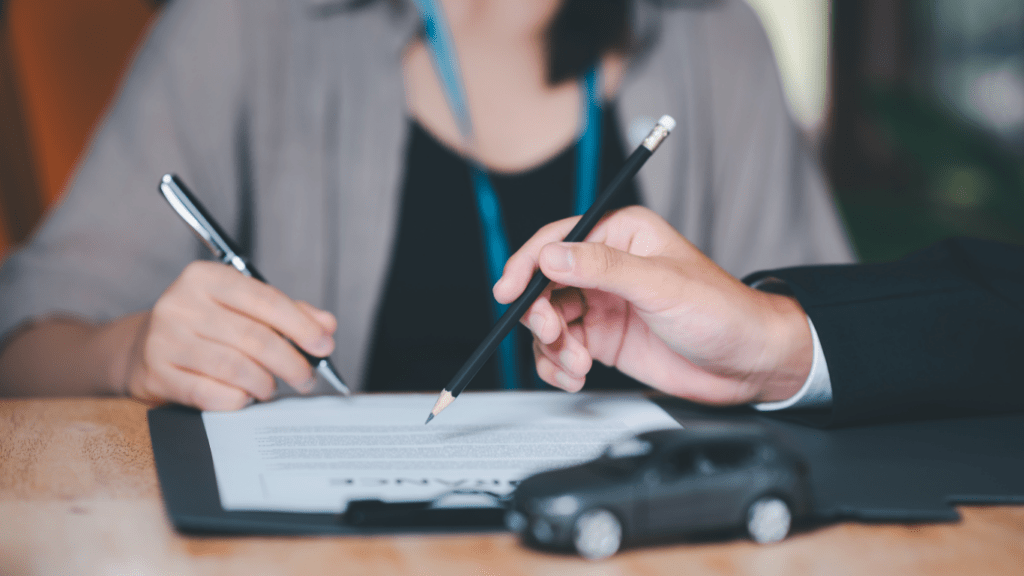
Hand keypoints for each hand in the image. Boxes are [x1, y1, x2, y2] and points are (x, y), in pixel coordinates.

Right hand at [123, 261, 336, 409]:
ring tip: (273, 388)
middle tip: (306, 378)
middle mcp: (181, 304)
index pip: (265, 300)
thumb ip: (286, 312)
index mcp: (205, 278)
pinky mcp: (156, 374)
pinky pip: (211, 394)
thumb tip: (326, 325)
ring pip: (235, 368)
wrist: (143, 347)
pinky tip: (245, 396)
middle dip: (290, 362)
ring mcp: (164, 340)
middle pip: (254, 338)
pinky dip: (238, 399)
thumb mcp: (242, 306)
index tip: (324, 345)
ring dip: (265, 383)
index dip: (301, 325)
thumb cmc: (204, 325)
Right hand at [493, 206, 812, 405]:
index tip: (509, 292)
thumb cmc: (723, 313)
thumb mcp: (662, 286)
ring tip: (576, 364)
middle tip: (554, 335)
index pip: (557, 240)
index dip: (527, 265)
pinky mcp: (603, 339)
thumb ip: (604, 268)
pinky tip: (575, 376)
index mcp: (621, 235)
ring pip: (549, 320)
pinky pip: (561, 349)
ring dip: (552, 346)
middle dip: (541, 313)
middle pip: (545, 283)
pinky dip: (558, 365)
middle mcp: (607, 267)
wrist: (749, 365)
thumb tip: (552, 255)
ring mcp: (603, 304)